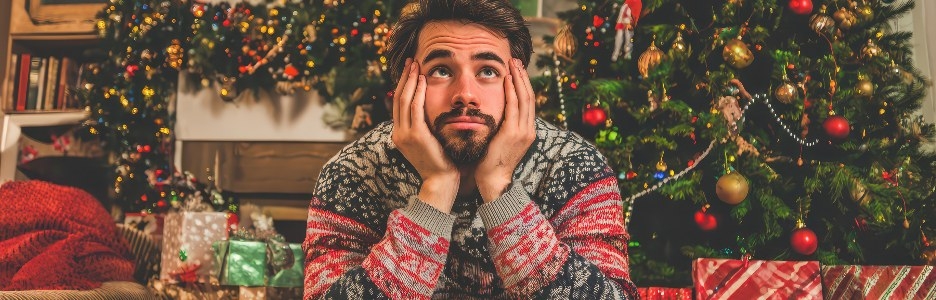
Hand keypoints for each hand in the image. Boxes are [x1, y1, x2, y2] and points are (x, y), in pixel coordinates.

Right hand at [391, 58, 458, 212]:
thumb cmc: (441, 164)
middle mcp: (399, 133)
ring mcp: (405, 134)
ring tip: (415, 64)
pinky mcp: (415, 135)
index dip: (405, 86)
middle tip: (411, 61)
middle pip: (399, 98)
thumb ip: (427, 128)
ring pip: (404, 100)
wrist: (441, 183)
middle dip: (405, 78)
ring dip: (410, 80)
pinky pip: (414, 107)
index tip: (411, 71)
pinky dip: (417, 92)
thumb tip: (433, 114)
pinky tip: (422, 79)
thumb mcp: (430, 144)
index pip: (400, 105)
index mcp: (401, 135)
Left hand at [476, 58, 535, 202]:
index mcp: (527, 131)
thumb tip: (496, 113)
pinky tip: (507, 78)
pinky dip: (511, 90)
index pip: (528, 102)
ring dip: (518, 78)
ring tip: (512, 64)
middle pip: (529, 96)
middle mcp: (529, 129)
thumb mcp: (501, 141)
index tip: (517, 70)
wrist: (493, 181)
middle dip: (522, 76)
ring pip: (524, 98)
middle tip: (516, 60)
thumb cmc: (492, 163)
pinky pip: (514, 106)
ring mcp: (523, 131)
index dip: (523, 84)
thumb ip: (502, 126)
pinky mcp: (513, 132)